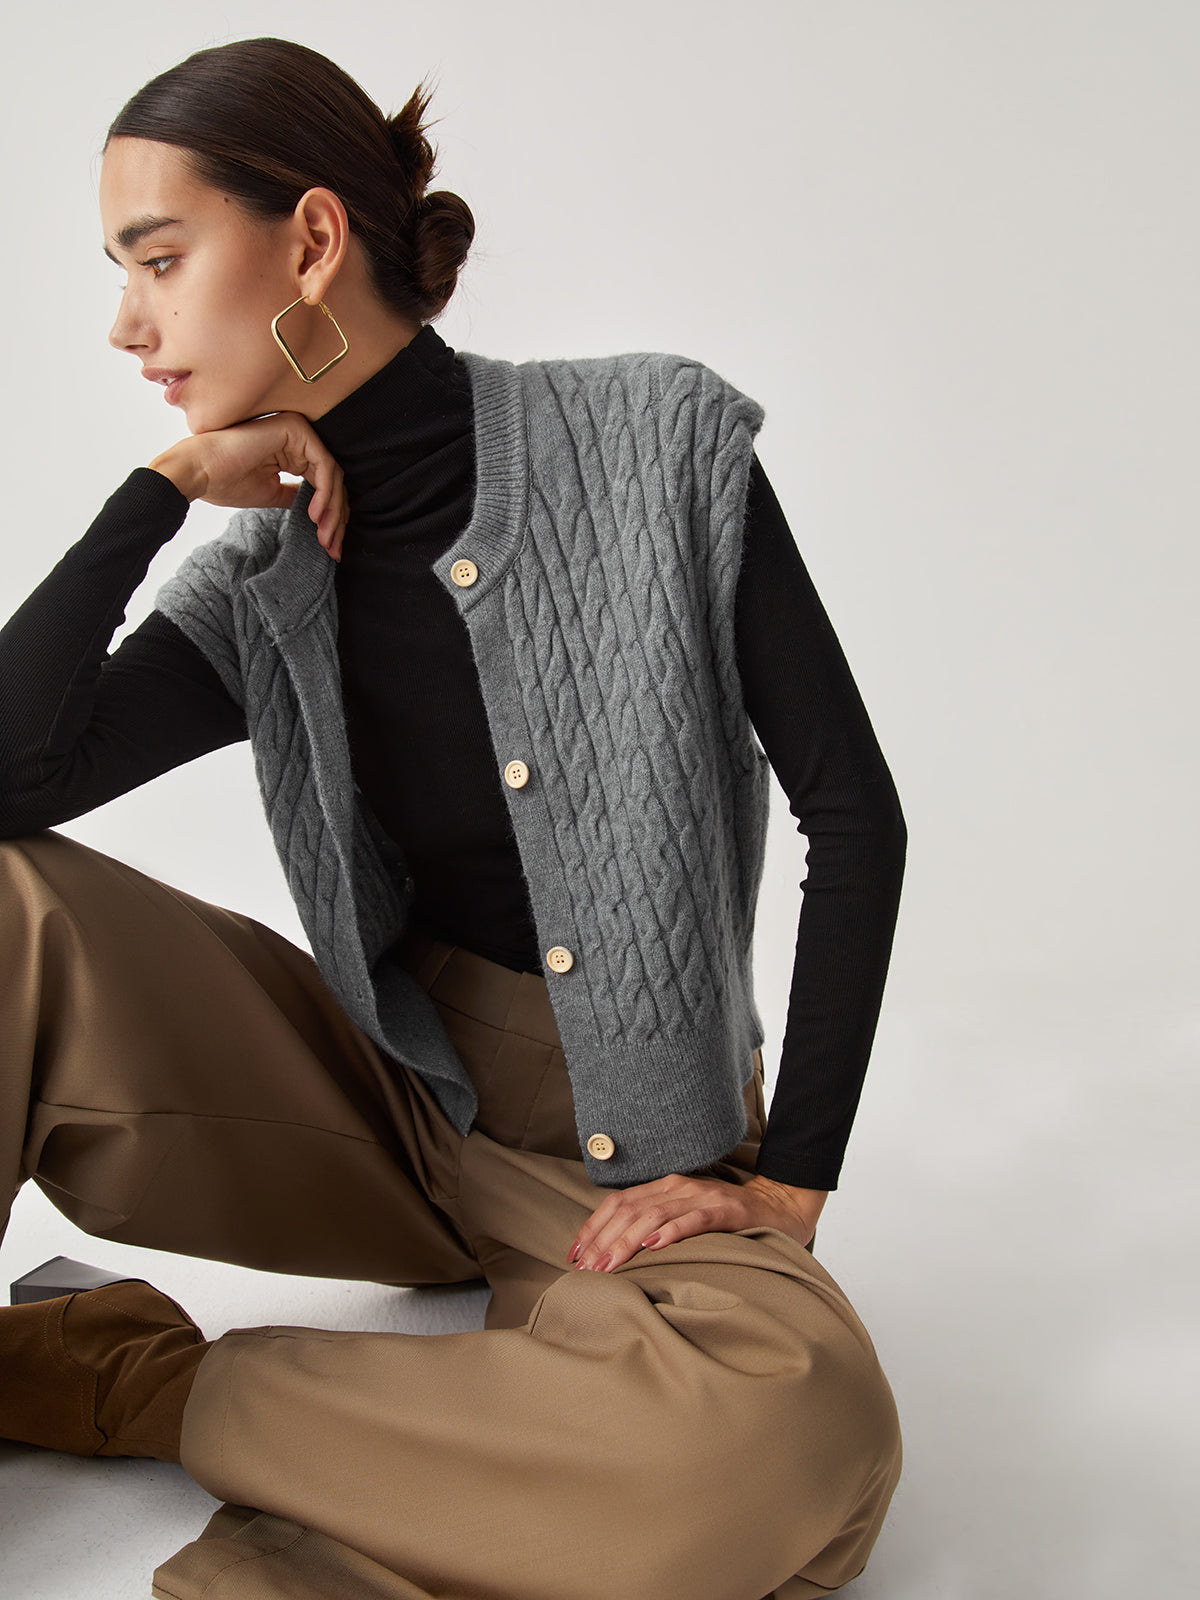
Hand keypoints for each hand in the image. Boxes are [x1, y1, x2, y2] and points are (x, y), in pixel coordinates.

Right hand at [148, 412, 348, 560]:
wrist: (198, 472)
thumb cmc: (225, 482)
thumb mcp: (271, 493)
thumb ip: (295, 495)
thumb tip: (318, 510)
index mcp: (291, 450)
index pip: (323, 484)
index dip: (331, 516)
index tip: (331, 546)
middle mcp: (298, 438)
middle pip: (333, 480)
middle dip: (336, 517)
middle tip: (333, 547)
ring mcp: (298, 431)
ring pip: (333, 474)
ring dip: (332, 510)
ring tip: (323, 535)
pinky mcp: (295, 430)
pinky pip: (324, 465)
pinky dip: (324, 493)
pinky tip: (314, 515)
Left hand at [568, 1172, 827, 1272]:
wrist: (778, 1206)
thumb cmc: (726, 1218)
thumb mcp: (684, 1217)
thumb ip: (654, 1226)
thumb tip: (613, 1254)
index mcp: (664, 1188)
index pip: (618, 1204)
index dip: (593, 1228)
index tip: (573, 1255)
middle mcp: (678, 1188)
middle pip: (630, 1210)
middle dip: (603, 1241)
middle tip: (585, 1269)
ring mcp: (702, 1197)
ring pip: (655, 1216)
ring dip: (627, 1241)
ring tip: (609, 1265)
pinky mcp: (726, 1210)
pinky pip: (695, 1219)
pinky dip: (672, 1231)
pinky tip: (655, 1246)